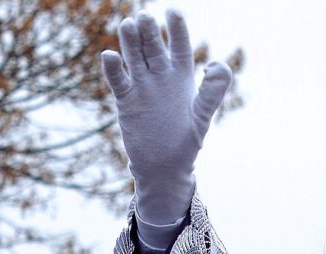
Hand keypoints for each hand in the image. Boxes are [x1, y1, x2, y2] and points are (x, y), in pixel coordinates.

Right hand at [101, 10, 231, 224]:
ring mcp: (142, 86)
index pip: (180, 46)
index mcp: (182, 77)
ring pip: (135, 58)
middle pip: (154, 48)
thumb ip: (212, 91)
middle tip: (144, 17)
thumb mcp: (202, 116)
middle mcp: (161, 77)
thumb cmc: (186, 143)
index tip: (172, 11)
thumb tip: (216, 64)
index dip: (177, 29)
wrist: (164, 167)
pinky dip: (113, 69)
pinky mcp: (126, 100)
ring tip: (127, 25)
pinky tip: (110, 56)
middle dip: (149, 32)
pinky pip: (119, 80)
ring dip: (130, 43)